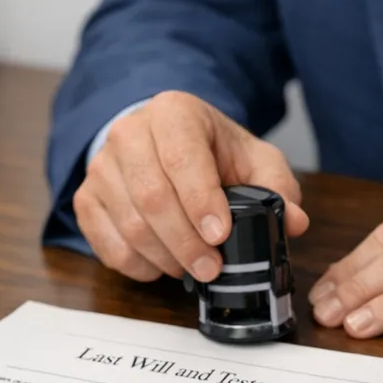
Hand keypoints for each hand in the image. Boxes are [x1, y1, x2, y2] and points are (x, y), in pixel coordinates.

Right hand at [75, 91, 309, 282]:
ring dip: (164, 257)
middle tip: (212, 268)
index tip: (220, 235)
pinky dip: (137, 264)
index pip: (182, 160)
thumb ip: (276, 186)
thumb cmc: (209, 152)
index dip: (201, 202)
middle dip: (185, 242)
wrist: (160, 142)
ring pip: (129, 224)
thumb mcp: (252, 157)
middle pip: (151, 198)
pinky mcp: (86, 198)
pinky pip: (106, 242)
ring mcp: (102, 167)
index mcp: (172, 113)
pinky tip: (162, 264)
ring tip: (192, 268)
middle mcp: (129, 134)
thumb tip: (295, 221)